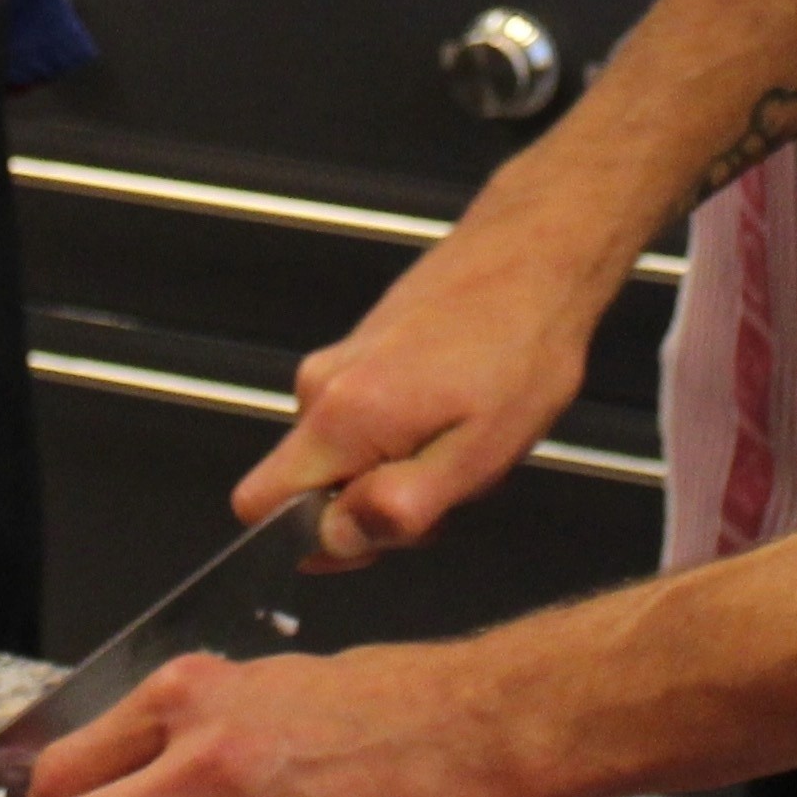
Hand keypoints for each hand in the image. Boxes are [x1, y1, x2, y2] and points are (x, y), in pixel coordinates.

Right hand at [230, 218, 608, 561]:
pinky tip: (464, 411)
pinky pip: (365, 421)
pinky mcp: (362, 350)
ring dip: (402, 468)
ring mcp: (339, 363)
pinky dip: (410, 434)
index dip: (320, 540)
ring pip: (346, 456)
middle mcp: (320, 386)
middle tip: (455, 476)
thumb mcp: (477, 456)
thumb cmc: (521, 352)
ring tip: (468, 436)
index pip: (260, 506)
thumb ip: (398, 508)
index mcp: (339, 418)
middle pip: (312, 488)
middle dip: (379, 503)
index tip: (391, 529)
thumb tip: (333, 541)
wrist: (536, 255)